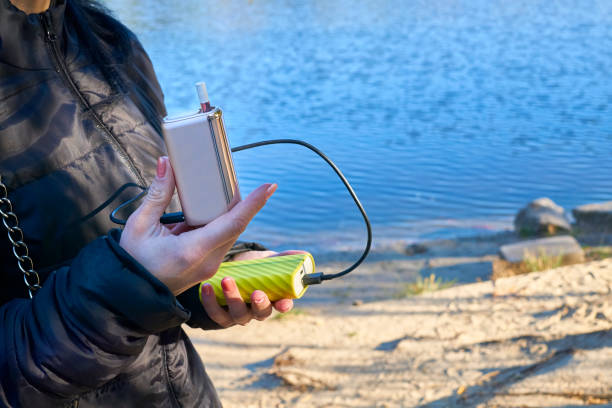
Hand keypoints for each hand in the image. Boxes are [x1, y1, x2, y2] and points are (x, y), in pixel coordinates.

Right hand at [119, 156, 275, 295]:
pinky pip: (222, 240)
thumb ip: (157, 194)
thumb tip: (166, 164)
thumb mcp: (140, 225)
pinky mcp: (207, 266)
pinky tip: (215, 208)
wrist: (129, 294)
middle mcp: (208, 261)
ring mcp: (210, 266)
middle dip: (245, 203)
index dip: (253, 203)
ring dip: (233, 212)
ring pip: (231, 233)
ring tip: (230, 189)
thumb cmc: (132, 261)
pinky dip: (222, 222)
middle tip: (246, 180)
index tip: (269, 186)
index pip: (233, 223)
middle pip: (236, 226)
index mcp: (193, 251)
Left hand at [199, 250, 302, 326]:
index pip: (283, 306)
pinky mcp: (220, 314)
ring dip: (233, 298)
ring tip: (227, 280)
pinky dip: (210, 302)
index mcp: (273, 299)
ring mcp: (239, 314)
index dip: (284, 305)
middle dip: (260, 304)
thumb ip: (285, 258)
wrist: (231, 270)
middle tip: (257, 292)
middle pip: (261, 313)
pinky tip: (206, 287)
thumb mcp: (270, 262)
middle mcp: (257, 310)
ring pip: (238, 314)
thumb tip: (302, 255)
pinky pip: (216, 313)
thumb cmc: (255, 268)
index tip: (283, 302)